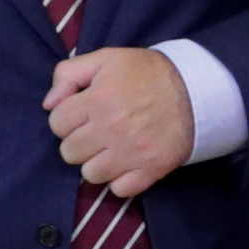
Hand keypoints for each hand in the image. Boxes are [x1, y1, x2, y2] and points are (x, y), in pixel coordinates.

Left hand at [45, 48, 193, 198]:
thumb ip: (69, 73)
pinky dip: (120, 181)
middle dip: (79, 141)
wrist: (199, 91)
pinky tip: (127, 164)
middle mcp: (111, 128)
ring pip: (90, 174)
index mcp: (98, 99)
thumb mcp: (108, 58)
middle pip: (69, 152)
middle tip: (97, 131)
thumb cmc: (149, 73)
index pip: (57, 124)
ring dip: (97, 163)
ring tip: (111, 149)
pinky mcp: (151, 169)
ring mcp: (132, 152)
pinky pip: (119, 190)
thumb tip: (49, 104)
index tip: (83, 113)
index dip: (67, 118)